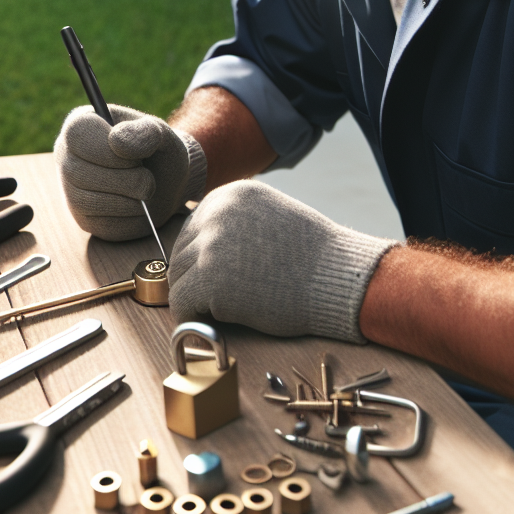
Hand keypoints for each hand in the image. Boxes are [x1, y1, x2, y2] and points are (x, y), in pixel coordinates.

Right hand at [54, 105, 206, 240]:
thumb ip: (143, 131)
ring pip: (86, 200)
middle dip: (124, 178)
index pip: (77, 133)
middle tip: (149, 178)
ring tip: (146, 190)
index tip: (136, 157)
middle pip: (79, 171)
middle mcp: (68, 156)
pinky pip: (98, 223)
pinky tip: (139, 206)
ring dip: (127, 199)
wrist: (169, 183)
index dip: (107, 148)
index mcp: (82, 124)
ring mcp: (71, 188)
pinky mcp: (83, 218)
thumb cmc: (158, 151)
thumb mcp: (159, 133)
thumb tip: (117, 140)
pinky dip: (127, 217)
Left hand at [169, 180, 394, 341]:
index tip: (222, 274)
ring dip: (196, 296)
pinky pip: (181, 303)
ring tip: (226, 306)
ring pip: (178, 278)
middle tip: (221, 296)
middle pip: (180, 253)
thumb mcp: (268, 215)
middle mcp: (215, 214)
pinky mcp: (210, 280)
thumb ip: (234, 223)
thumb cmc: (310, 254)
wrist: (335, 277)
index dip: (203, 257)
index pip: (191, 229)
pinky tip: (219, 318)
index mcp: (228, 195)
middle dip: (195, 277)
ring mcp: (211, 246)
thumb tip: (200, 247)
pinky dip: (194, 315)